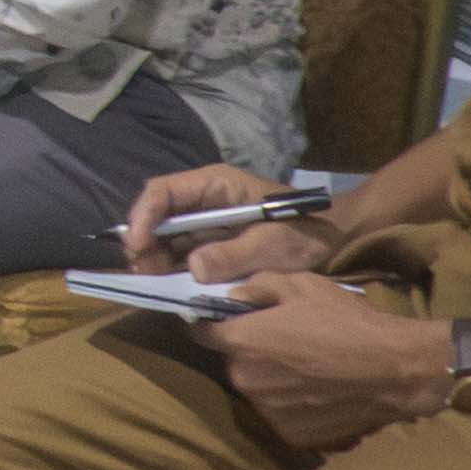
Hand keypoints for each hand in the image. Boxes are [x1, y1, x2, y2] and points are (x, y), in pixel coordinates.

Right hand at [123, 160, 339, 283]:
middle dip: (144, 243)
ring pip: (164, 237)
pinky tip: (172, 285)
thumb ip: (235, 254)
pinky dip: (171, 269)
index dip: (142, 216)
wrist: (334, 239)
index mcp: (216, 185)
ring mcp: (205, 221)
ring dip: (155, 259)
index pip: (163, 191)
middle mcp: (203, 199)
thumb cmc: (307, 231)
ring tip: (156, 283)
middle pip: (157, 215)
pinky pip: (181, 253)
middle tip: (144, 274)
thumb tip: (193, 269)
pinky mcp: (210, 242)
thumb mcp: (275, 243)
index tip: (136, 246)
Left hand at [195, 271, 448, 456]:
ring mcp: (266, 410)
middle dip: (250, 352)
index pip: (202, 332)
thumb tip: (233, 296)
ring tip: (307, 369)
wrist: (396, 370)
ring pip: (257, 390)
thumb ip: (258, 287)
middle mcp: (243, 379)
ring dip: (271, 380)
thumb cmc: (348, 322)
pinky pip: (280, 414)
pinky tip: (319, 392)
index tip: (229, 321)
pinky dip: (292, 404)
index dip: (214, 323)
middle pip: (233, 362)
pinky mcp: (289, 433)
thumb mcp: (303, 285)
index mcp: (240, 341)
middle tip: (285, 343)